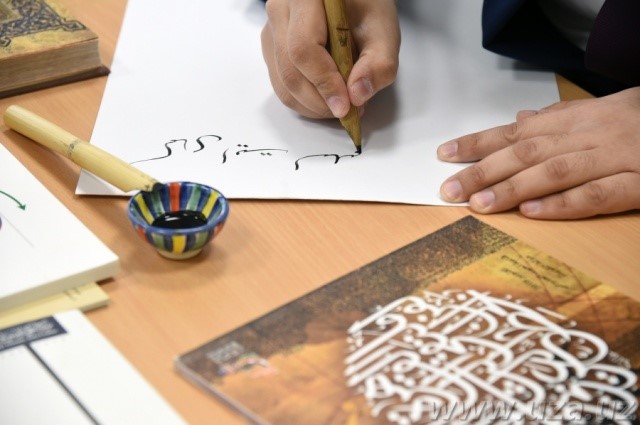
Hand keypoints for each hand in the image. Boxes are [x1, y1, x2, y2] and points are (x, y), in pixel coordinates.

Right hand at [261, 0, 399, 118]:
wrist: (349, 1)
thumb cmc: (365, 8)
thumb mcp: (383, 30)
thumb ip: (378, 62)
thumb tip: (357, 95)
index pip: (304, 48)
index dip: (324, 82)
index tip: (345, 105)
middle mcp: (280, 12)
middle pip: (290, 71)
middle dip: (320, 101)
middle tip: (350, 111)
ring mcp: (271, 32)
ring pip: (283, 84)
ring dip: (313, 106)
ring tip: (342, 104)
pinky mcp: (272, 50)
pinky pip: (282, 86)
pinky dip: (306, 102)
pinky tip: (328, 98)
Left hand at [437, 87, 639, 218]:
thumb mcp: (606, 110)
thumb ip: (563, 117)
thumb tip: (522, 119)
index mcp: (581, 117)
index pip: (517, 131)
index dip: (478, 143)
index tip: (445, 155)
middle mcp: (592, 134)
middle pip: (527, 152)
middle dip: (483, 171)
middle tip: (448, 189)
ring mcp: (617, 158)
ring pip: (555, 172)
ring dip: (512, 188)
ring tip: (478, 205)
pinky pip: (598, 195)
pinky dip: (563, 204)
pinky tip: (532, 213)